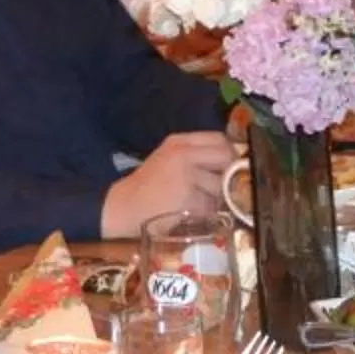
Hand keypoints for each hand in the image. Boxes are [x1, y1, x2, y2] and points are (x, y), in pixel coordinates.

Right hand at [102, 131, 233, 238]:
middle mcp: (183, 154)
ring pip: (220, 186)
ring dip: (217, 198)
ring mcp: (185, 176)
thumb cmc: (148, 186)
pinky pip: (210, 206)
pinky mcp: (187, 199)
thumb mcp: (168, 159)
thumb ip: (195, 156)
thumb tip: (231, 163)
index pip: (219, 139)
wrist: (124, 207)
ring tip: (201, 203)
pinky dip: (206, 213)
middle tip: (223, 187)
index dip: (228, 153)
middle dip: (228, 174)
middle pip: (225, 157)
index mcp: (178, 142)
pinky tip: (193, 214)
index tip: (228, 167)